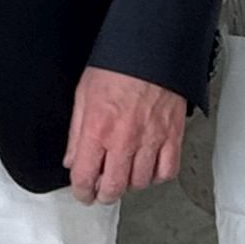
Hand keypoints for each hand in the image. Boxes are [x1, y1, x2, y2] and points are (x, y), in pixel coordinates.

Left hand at [63, 67, 187, 205]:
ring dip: (129, 184)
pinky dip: (157, 175)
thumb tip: (72, 159)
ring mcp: (151, 139)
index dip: (81, 192)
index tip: (83, 193)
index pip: (84, 177)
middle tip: (101, 192)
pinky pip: (167, 170)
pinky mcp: (172, 136)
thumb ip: (76, 132)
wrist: (152, 48)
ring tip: (124, 175)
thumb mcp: (83, 95)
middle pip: (113, 188)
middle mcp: (124, 140)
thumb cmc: (118, 65)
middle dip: (103, 195)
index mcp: (98, 129)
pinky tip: (149, 168)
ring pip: (140, 182)